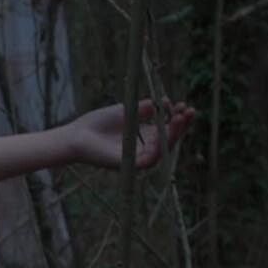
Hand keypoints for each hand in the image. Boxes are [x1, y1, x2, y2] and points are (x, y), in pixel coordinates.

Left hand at [67, 100, 195, 169]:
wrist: (77, 135)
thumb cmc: (98, 123)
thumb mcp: (127, 110)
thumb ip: (145, 108)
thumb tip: (164, 102)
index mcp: (144, 136)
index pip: (166, 128)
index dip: (177, 118)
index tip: (183, 104)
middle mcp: (143, 148)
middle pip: (169, 139)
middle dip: (181, 125)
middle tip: (189, 110)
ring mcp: (137, 158)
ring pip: (162, 149)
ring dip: (174, 134)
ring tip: (181, 118)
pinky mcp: (129, 165)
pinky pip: (149, 159)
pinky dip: (159, 147)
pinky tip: (165, 134)